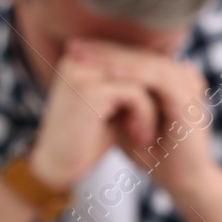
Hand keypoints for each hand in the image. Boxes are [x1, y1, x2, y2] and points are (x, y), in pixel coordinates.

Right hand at [27, 47, 159, 189]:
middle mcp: (77, 58)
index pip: (126, 55)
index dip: (147, 80)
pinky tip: (140, 137)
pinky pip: (136, 95)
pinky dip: (144, 117)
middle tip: (162, 119)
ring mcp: (82, 72)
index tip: (156, 109)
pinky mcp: (91, 91)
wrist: (57, 166)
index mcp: (79, 56)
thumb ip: (127, 83)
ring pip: (139, 78)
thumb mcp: (110, 105)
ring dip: (150, 108)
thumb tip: (163, 67)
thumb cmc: (85, 139)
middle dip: (153, 92)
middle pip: (134, 62)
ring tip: (147, 133)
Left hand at [66, 39, 216, 196]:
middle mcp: (182, 75)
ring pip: (146, 63)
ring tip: (84, 57)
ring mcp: (188, 85)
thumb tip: (80, 72)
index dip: (102, 50)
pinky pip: (158, 80)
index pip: (133, 55)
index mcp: (169, 76)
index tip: (70, 48)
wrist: (179, 180)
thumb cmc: (150, 150)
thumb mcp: (124, 116)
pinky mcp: (189, 99)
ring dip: (113, 59)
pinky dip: (132, 74)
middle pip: (138, 54)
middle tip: (72, 47)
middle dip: (103, 50)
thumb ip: (113, 94)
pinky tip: (108, 73)